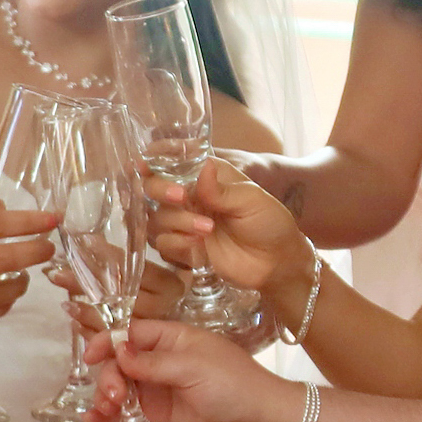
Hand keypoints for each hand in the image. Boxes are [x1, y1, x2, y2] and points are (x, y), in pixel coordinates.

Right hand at [96, 318, 303, 421]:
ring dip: (106, 396)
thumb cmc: (233, 386)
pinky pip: (128, 411)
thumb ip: (151, 362)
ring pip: (121, 386)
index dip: (108, 341)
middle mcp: (164, 360)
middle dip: (109, 376)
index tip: (89, 357)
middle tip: (114, 396)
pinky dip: (111, 415)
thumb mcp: (191, 367)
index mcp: (174, 338)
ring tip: (106, 412)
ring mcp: (161, 388)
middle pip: (121, 361)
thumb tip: (117, 351)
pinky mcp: (161, 414)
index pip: (132, 332)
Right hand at [151, 160, 319, 316]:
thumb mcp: (251, 200)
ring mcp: (185, 222)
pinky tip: (199, 248)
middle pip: (153, 186)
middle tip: (180, 197)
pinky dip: (177, 244)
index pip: (172, 160)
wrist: (276, 263)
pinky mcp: (184, 248)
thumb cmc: (269, 222)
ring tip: (207, 230)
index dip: (155, 158)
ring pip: (157, 217)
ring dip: (177, 221)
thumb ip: (221, 188)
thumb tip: (202, 166)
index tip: (145, 163)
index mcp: (206, 175)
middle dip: (160, 189)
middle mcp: (190, 195)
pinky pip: (163, 243)